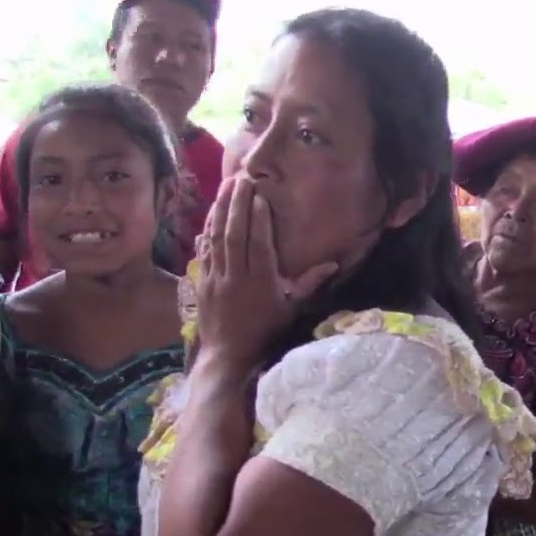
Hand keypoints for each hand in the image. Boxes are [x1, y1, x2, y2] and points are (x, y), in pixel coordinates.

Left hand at [195, 178, 337, 368]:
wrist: (228, 356)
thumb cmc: (265, 332)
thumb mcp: (291, 310)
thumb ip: (309, 284)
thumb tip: (333, 264)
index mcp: (261, 282)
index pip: (259, 244)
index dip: (258, 219)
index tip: (259, 196)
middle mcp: (236, 277)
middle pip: (234, 235)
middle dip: (237, 205)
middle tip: (241, 179)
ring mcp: (216, 278)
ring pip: (216, 239)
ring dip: (220, 211)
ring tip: (225, 186)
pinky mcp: (202, 282)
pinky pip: (204, 252)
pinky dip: (207, 231)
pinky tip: (211, 215)